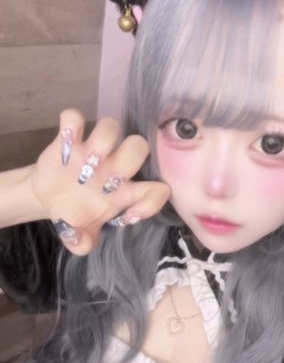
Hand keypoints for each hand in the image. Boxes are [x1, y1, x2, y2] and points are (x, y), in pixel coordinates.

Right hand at [30, 109, 169, 254]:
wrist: (48, 198)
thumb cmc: (74, 214)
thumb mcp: (78, 236)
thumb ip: (82, 244)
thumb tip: (79, 242)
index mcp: (125, 193)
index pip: (157, 190)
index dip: (152, 202)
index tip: (129, 215)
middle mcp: (115, 166)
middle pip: (139, 146)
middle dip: (128, 160)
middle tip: (109, 179)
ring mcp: (93, 149)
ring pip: (111, 126)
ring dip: (103, 141)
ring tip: (88, 162)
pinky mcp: (70, 139)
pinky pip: (74, 117)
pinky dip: (71, 124)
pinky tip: (67, 141)